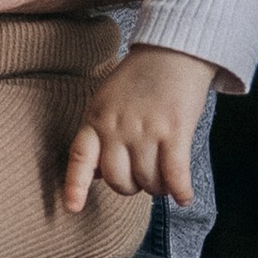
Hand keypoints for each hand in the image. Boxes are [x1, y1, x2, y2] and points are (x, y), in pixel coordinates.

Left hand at [62, 44, 216, 212]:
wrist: (173, 50)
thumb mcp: (106, 101)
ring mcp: (146, 130)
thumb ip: (99, 136)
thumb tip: (96, 176)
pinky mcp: (175, 131)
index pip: (80, 157)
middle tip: (143, 177)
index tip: (73, 208)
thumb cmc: (139, 79)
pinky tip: (185, 197)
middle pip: (119, 180)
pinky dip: (181, 191)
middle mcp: (117, 127)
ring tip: (165, 179)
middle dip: (132, 186)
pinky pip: (175, 174)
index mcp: (96, 119)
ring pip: (148, 181)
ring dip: (158, 188)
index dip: (75, 185)